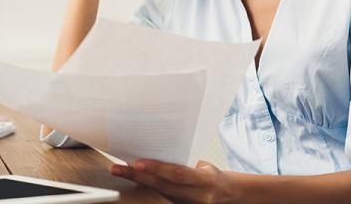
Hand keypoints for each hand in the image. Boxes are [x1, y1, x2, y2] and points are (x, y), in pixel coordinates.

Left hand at [110, 159, 240, 203]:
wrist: (232, 196)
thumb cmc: (215, 176)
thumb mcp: (206, 166)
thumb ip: (184, 164)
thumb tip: (159, 152)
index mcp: (205, 179)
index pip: (177, 173)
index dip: (157, 168)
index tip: (137, 162)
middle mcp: (198, 195)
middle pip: (163, 186)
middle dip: (138, 177)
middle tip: (117, 168)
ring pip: (160, 193)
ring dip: (139, 183)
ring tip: (121, 173)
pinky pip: (164, 199)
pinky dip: (149, 190)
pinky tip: (135, 182)